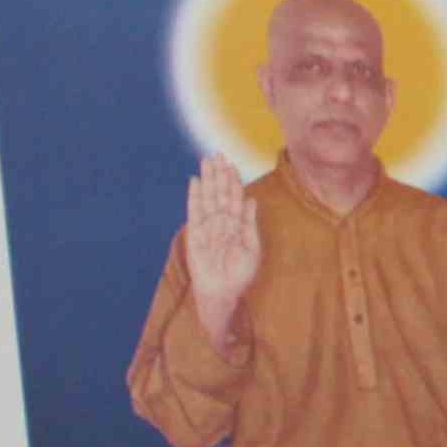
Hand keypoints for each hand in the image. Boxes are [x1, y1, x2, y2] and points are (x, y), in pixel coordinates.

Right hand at [180, 153, 263, 337]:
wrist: (223, 292)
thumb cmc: (239, 274)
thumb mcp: (251, 247)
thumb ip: (248, 223)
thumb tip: (251, 199)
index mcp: (236, 225)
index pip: (234, 198)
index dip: (233, 182)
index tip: (232, 164)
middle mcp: (221, 223)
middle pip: (220, 194)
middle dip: (219, 175)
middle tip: (218, 155)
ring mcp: (208, 227)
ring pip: (208, 199)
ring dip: (208, 181)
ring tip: (206, 162)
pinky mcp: (195, 234)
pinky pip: (195, 212)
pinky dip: (195, 197)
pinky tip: (195, 183)